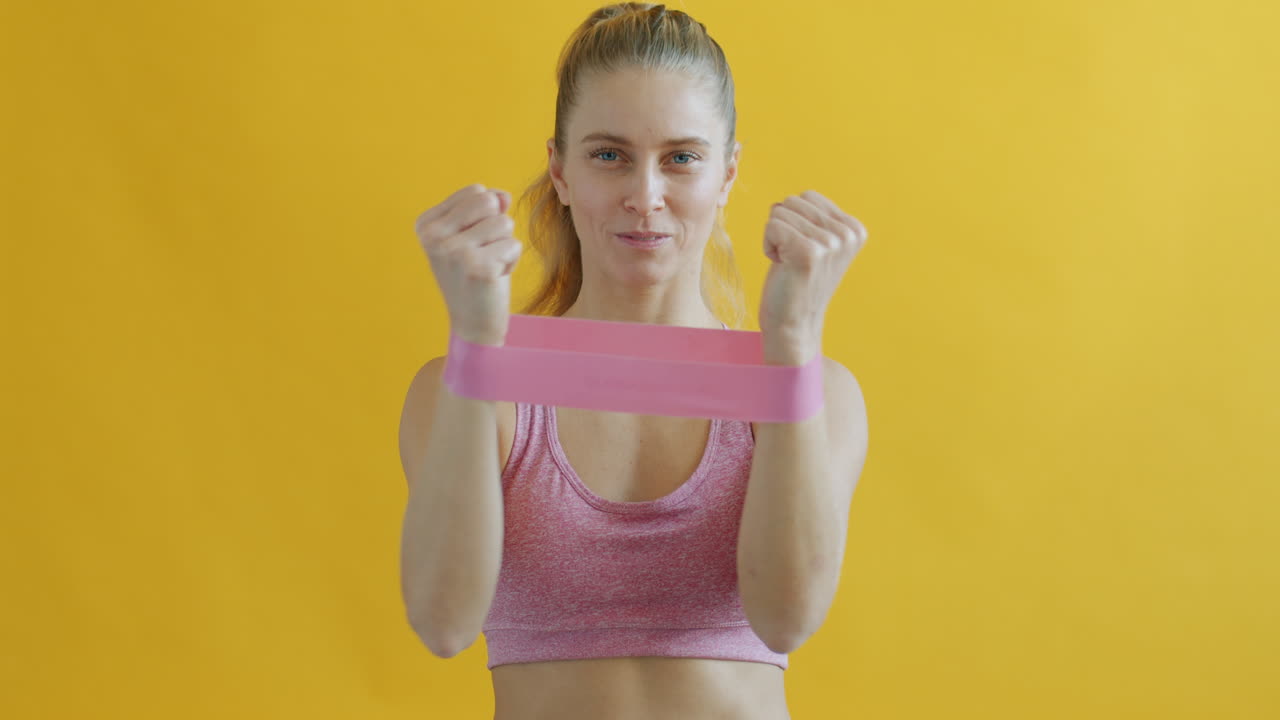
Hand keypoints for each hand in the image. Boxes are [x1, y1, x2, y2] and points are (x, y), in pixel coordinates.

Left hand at [759, 190, 867, 362]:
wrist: (793, 322)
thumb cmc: (796, 280)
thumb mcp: (816, 243)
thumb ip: (813, 218)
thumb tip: (787, 200)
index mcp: (854, 229)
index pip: (808, 196)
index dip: (795, 221)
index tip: (803, 250)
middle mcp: (847, 235)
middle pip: (793, 201)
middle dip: (783, 228)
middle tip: (794, 258)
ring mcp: (830, 243)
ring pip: (779, 212)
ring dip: (775, 238)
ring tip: (789, 263)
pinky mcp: (808, 252)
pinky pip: (771, 226)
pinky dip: (768, 246)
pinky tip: (782, 267)